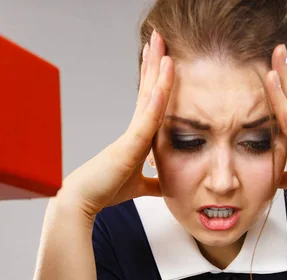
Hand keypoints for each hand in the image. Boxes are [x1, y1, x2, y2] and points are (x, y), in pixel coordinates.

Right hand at [61, 31, 173, 216]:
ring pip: (148, 100)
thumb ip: (153, 183)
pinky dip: (155, 104)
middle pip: (147, 91)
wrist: (85, 199)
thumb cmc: (107, 189)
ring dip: (156, 73)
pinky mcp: (128, 147)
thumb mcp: (138, 186)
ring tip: (161, 47)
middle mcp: (134, 131)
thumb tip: (165, 185)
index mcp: (137, 137)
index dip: (156, 79)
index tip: (162, 58)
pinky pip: (145, 123)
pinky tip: (162, 86)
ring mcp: (131, 136)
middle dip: (154, 64)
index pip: (150, 102)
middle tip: (159, 37)